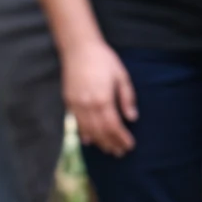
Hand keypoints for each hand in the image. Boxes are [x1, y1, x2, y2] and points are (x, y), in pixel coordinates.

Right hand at [63, 39, 137, 155]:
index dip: (121, 138)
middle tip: (120, 153)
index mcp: (102, 99)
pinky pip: (76, 122)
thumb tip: (132, 118)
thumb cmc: (104, 60)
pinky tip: (89, 141)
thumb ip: (127, 98)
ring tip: (108, 150)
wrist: (79, 48)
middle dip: (111, 143)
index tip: (129, 146)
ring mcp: (75, 104)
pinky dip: (83, 133)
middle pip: (100, 131)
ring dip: (99, 142)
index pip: (113, 126)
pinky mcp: (68, 101)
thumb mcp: (122, 76)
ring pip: (87, 129)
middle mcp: (87, 105)